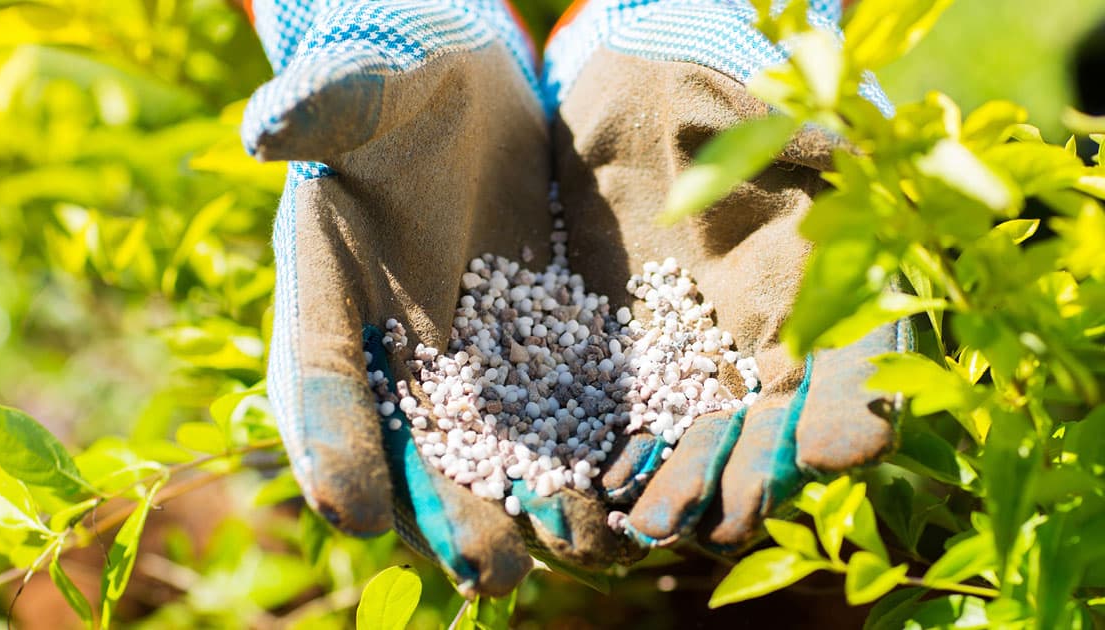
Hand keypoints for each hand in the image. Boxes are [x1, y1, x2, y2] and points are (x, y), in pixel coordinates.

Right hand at [245, 0, 628, 595]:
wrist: (465, 93)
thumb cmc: (398, 84)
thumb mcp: (365, 89)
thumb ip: (326, 107)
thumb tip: (266, 127)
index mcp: (328, 297)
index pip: (322, 381)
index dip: (333, 443)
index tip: (353, 507)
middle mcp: (393, 350)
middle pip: (412, 447)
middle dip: (450, 510)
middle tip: (491, 571)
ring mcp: (464, 358)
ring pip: (489, 449)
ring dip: (528, 506)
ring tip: (577, 549)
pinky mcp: (533, 347)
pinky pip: (554, 412)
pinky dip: (583, 456)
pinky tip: (628, 495)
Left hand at [544, 0, 904, 549]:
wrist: (637, 104)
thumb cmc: (722, 107)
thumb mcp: (777, 132)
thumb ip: (817, 182)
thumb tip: (854, 198)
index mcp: (825, 298)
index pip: (856, 371)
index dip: (854, 411)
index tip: (844, 444)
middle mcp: (767, 349)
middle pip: (772, 434)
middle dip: (750, 478)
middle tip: (724, 515)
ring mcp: (697, 366)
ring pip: (701, 446)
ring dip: (682, 490)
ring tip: (651, 520)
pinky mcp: (629, 367)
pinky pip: (629, 426)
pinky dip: (619, 460)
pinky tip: (603, 486)